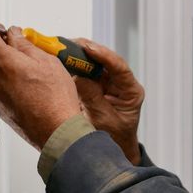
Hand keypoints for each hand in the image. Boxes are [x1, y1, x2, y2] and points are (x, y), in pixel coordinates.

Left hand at [0, 25, 80, 150]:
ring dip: (15, 73)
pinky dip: (15, 89)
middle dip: (11, 55)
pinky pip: (5, 91)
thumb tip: (15, 35)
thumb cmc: (56, 100)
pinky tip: (33, 94)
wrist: (57, 131)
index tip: (1, 30)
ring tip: (37, 81)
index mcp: (5, 64)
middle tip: (33, 60)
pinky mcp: (0, 109)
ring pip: (2, 75)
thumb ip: (26, 45)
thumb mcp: (48, 62)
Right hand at [72, 39, 143, 164]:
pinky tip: (62, 60)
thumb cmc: (114, 139)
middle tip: (69, 43)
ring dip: (79, 56)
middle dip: (88, 51)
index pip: (119, 67)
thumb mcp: (104, 120)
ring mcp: (108, 84)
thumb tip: (78, 77)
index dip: (104, 55)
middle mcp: (121, 84)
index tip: (88, 48)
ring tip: (62, 48)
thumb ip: (92, 98)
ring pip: (94, 64)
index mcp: (131, 91)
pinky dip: (74, 67)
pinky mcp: (96, 87)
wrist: (113, 150)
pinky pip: (85, 73)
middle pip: (105, 61)